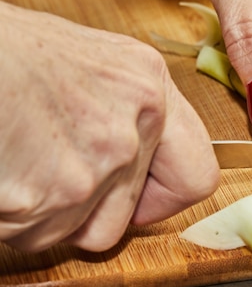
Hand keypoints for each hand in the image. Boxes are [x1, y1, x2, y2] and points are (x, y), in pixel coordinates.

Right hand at [0, 2, 219, 252]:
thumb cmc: (7, 51)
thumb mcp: (87, 63)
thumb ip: (122, 112)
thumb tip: (138, 160)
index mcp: (148, 85)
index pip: (198, 176)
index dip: (162, 199)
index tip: (137, 197)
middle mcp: (135, 123)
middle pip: (125, 219)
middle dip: (86, 213)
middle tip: (50, 177)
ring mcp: (98, 161)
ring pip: (79, 232)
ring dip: (43, 215)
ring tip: (17, 162)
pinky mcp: (54, 192)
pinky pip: (35, 234)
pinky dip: (12, 216)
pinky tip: (4, 171)